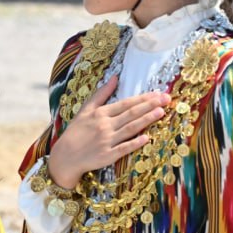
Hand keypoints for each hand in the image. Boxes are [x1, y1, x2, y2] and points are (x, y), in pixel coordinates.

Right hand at [48, 76, 168, 189]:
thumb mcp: (85, 109)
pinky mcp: (108, 155)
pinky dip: (134, 143)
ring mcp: (107, 140)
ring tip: (161, 112)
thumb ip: (101, 93)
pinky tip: (146, 138)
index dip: (142, 98)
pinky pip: (124, 148)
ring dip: (146, 120)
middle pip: (131, 114)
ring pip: (130, 128)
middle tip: (166, 99)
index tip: (157, 93)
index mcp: (100, 113)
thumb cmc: (76, 131)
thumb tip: (115, 77)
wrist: (66, 155)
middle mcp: (105, 125)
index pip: (125, 104)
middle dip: (150, 106)